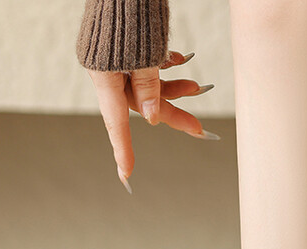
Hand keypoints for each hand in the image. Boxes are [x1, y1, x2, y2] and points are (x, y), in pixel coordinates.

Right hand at [87, 51, 219, 193]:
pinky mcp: (127, 47)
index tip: (127, 174)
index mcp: (106, 77)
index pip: (117, 123)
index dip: (123, 151)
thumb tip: (149, 118)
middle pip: (142, 104)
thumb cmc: (131, 14)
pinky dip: (165, 66)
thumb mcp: (144, 55)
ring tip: (199, 86)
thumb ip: (149, 87)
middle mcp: (108, 72)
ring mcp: (117, 59)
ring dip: (174, 88)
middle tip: (200, 128)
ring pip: (148, 84)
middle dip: (172, 112)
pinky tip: (182, 61)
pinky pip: (147, 65)